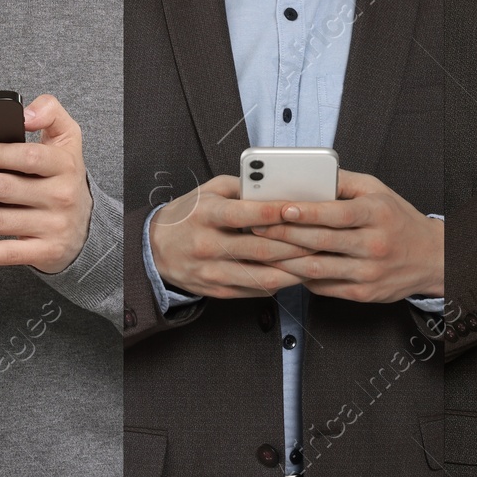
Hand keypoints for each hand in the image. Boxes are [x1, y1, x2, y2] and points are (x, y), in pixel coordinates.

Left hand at [0, 94, 93, 272]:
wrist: (86, 227)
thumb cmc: (63, 175)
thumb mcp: (67, 138)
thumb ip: (49, 112)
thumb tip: (26, 111)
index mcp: (63, 164)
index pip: (27, 157)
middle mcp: (60, 195)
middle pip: (2, 189)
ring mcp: (52, 225)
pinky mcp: (45, 252)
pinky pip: (7, 254)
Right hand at [146, 175, 307, 298]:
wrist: (153, 250)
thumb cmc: (187, 215)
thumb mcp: (207, 192)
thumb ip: (241, 188)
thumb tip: (277, 186)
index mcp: (206, 215)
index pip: (247, 214)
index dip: (278, 211)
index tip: (304, 207)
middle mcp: (208, 245)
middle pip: (262, 248)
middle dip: (297, 244)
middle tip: (323, 238)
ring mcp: (213, 272)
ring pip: (264, 275)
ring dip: (294, 270)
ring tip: (317, 260)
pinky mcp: (219, 291)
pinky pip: (256, 289)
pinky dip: (280, 282)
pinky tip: (296, 274)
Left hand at [254, 170, 442, 301]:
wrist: (432, 258)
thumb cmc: (397, 219)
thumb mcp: (377, 190)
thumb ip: (342, 182)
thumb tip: (306, 174)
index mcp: (377, 214)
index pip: (337, 213)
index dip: (307, 212)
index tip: (281, 208)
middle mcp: (374, 244)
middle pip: (321, 241)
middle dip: (284, 234)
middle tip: (256, 226)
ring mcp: (369, 272)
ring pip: (317, 267)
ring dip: (285, 259)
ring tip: (262, 248)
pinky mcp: (363, 293)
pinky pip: (323, 285)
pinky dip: (300, 276)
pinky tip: (282, 266)